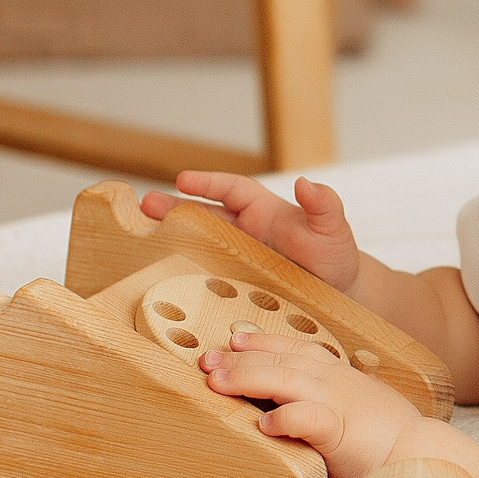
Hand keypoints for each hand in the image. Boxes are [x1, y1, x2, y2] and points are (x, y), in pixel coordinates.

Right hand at [141, 171, 363, 293]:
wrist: (339, 297)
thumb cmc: (335, 258)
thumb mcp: (334, 232)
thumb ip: (325, 206)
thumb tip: (306, 183)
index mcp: (263, 212)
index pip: (232, 190)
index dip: (208, 184)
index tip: (182, 180)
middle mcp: (244, 234)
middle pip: (203, 215)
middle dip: (174, 209)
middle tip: (145, 207)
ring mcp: (235, 261)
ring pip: (197, 246)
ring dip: (170, 240)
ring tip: (139, 240)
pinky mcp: (233, 288)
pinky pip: (205, 279)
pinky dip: (183, 278)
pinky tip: (162, 284)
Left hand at [201, 326, 416, 477]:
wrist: (423, 458)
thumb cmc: (388, 442)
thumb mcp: (356, 412)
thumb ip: (327, 405)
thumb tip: (296, 407)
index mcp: (340, 376)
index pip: (296, 349)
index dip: (263, 342)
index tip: (233, 340)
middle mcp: (337, 382)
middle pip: (281, 360)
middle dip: (241, 358)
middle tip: (206, 360)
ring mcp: (339, 403)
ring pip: (286, 379)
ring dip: (248, 378)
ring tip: (216, 383)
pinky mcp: (341, 432)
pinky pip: (307, 419)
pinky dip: (283, 418)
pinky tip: (261, 424)